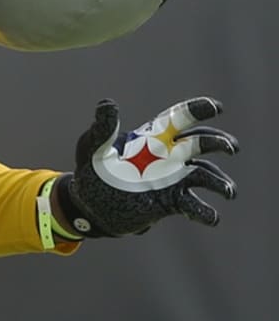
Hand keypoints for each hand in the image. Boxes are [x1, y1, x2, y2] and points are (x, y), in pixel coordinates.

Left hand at [54, 97, 238, 237]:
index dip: (197, 110)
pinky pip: (194, 206)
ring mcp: (172, 179)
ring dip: (220, 182)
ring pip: (204, 175)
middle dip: (217, 143)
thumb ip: (102, 128)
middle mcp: (167, 156)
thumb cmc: (92, 171)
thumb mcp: (92, 147)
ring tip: (227, 191)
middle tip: (229, 148)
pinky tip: (211, 217)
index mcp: (151, 138)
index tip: (215, 108)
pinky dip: (206, 211)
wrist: (91, 206)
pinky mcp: (172, 202)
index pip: (178, 119)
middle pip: (200, 144)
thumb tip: (108, 104)